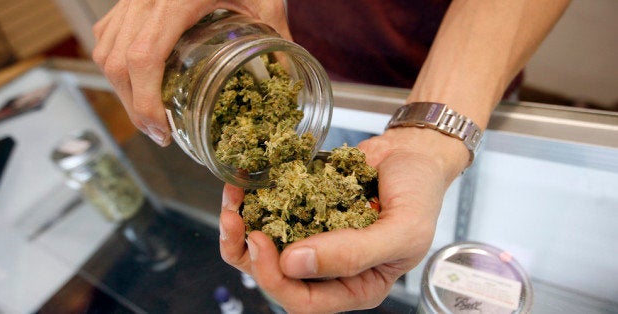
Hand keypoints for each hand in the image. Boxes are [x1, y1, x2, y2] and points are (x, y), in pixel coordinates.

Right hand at [92, 0, 290, 145]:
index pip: (145, 58)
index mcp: (176, 1)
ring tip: (147, 114)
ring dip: (121, 89)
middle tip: (158, 133)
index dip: (145, 101)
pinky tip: (134, 81)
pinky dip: (114, 63)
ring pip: (106, 51)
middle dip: (133, 106)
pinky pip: (107, 35)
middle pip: (118, 62)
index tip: (161, 130)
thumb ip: (277, 35)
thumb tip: (290, 76)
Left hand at [219, 127, 467, 312]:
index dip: (277, 280)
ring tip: (231, 204)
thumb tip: (294, 263)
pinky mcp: (301, 208)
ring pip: (264, 249)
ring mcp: (312, 236)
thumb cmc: (419, 196)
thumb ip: (354, 254)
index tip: (262, 243)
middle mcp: (328, 267)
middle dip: (250, 255)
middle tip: (238, 223)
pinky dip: (250, 203)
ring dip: (241, 230)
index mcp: (355, 285)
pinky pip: (269, 214)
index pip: (306, 302)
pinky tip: (240, 188)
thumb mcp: (402, 231)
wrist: (414, 153)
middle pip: (277, 278)